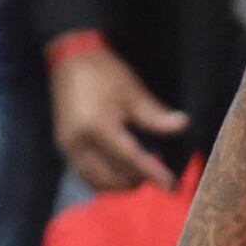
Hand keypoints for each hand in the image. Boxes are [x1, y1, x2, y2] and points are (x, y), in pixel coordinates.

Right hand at [52, 44, 188, 191]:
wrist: (70, 60)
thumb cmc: (103, 73)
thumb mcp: (132, 91)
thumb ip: (155, 115)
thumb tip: (182, 126)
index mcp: (97, 126)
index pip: (130, 157)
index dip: (152, 172)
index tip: (170, 185)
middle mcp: (79, 143)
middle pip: (110, 177)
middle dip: (134, 181)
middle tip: (157, 176)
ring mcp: (67, 148)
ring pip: (95, 181)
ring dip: (119, 184)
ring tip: (139, 174)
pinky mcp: (64, 148)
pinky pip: (84, 175)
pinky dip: (104, 179)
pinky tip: (119, 172)